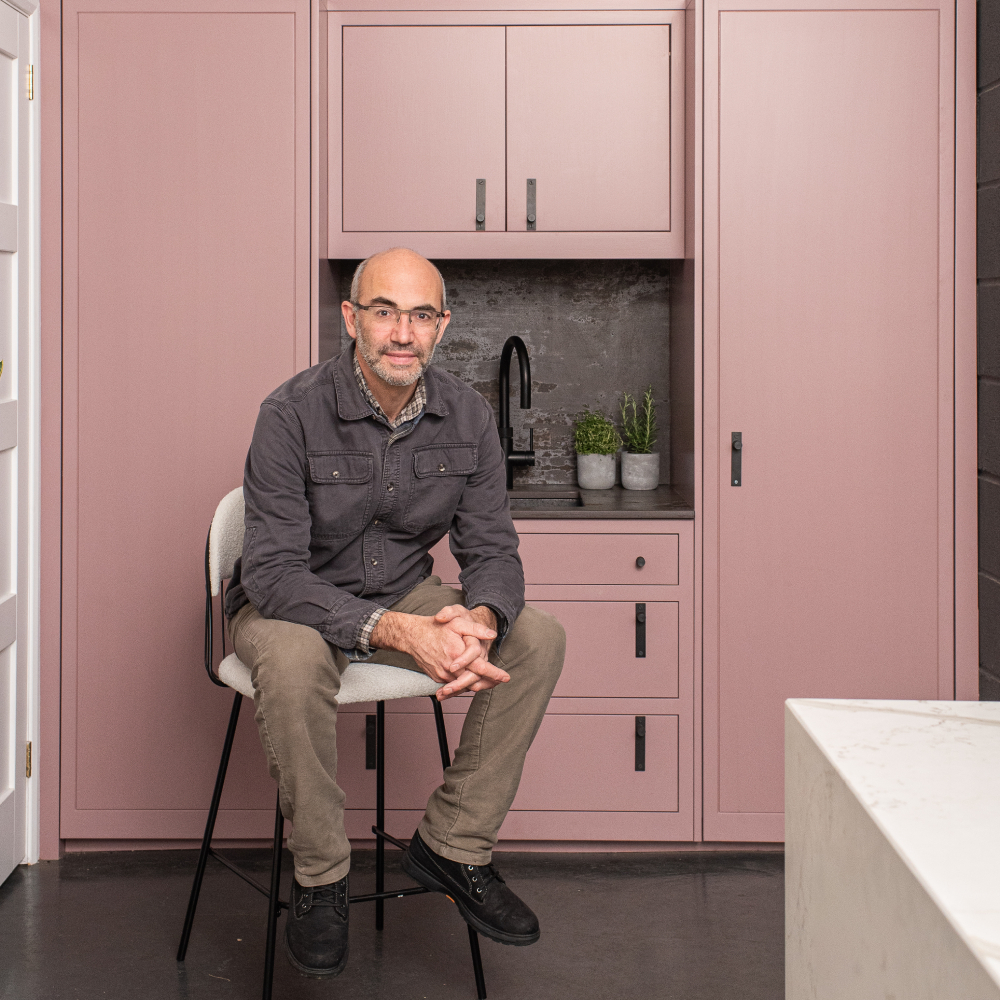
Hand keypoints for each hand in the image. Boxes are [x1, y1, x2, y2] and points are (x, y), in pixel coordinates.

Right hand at [369, 609, 508, 699]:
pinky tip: (470, 681)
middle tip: (499, 681)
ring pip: (463, 686)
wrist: (411, 635)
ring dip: (476, 684)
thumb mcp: (457, 621)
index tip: (506, 677)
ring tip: (489, 682)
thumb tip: (492, 634)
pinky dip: (462, 684)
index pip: (480, 668)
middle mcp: (449, 668)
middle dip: (488, 683)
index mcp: (457, 654)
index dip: (494, 674)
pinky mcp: (436, 677)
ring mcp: (442, 675)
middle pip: (473, 682)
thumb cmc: (436, 627)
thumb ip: (475, 628)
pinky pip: (452, 684)